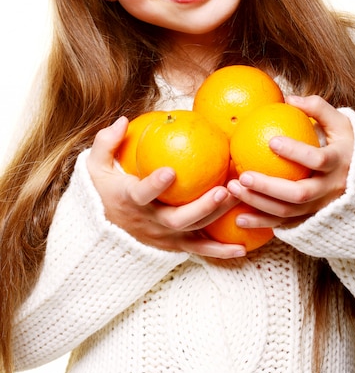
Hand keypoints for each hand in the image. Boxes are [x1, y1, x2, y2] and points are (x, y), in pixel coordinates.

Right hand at [86, 117, 245, 257]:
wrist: (100, 231)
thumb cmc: (101, 192)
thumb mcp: (94, 167)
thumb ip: (106, 143)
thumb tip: (123, 121)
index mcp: (129, 200)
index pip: (141, 194)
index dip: (154, 185)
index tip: (170, 171)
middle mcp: (148, 222)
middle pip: (177, 219)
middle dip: (201, 206)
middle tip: (222, 190)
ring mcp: (163, 236)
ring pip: (193, 230)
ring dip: (216, 216)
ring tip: (237, 198)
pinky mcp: (174, 244)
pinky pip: (199, 249)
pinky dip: (220, 251)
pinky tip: (242, 247)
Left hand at [227, 95, 353, 227]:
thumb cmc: (347, 145)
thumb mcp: (342, 123)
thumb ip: (318, 108)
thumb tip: (289, 98)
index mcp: (339, 163)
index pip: (317, 159)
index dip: (296, 152)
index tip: (271, 141)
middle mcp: (331, 189)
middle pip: (299, 193)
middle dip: (269, 186)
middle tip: (243, 175)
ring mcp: (321, 208)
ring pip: (288, 212)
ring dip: (258, 203)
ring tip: (233, 189)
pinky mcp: (311, 219)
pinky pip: (284, 224)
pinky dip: (261, 223)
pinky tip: (238, 218)